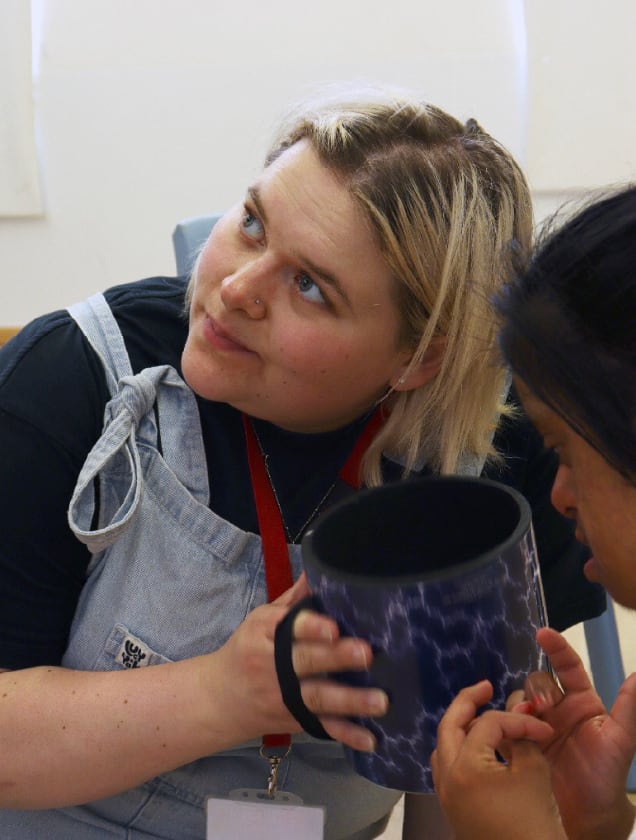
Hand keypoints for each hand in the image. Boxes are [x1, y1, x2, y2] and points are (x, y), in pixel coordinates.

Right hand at [210, 575, 385, 750]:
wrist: (218, 700)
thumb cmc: (247, 651)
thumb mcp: (260, 621)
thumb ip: (292, 601)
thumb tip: (318, 569)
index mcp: (264, 633)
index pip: (288, 627)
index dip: (311, 627)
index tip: (333, 627)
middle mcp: (272, 666)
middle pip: (307, 661)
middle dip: (338, 658)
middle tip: (368, 654)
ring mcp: (283, 697)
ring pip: (318, 698)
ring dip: (350, 700)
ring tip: (380, 701)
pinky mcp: (294, 721)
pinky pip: (322, 727)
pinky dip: (346, 734)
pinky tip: (371, 739)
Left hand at [431, 679, 564, 839]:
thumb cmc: (534, 823)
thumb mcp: (534, 773)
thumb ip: (523, 738)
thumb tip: (518, 714)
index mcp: (464, 766)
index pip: (489, 724)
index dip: (518, 720)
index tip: (543, 728)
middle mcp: (446, 777)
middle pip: (449, 726)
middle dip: (467, 702)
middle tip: (485, 686)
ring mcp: (445, 794)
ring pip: (444, 746)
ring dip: (461, 726)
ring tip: (481, 714)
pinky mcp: (452, 808)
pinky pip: (447, 766)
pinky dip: (459, 748)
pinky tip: (478, 746)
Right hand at [513, 627, 635, 838]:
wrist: (587, 816)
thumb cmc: (606, 776)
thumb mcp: (620, 741)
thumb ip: (627, 708)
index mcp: (581, 702)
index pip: (568, 666)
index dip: (556, 647)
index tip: (543, 634)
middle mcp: (556, 709)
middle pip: (538, 680)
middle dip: (537, 688)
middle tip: (541, 707)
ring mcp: (535, 725)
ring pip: (518, 698)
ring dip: (519, 706)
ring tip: (525, 724)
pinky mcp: (517, 743)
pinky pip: (502, 722)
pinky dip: (501, 721)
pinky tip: (506, 732)